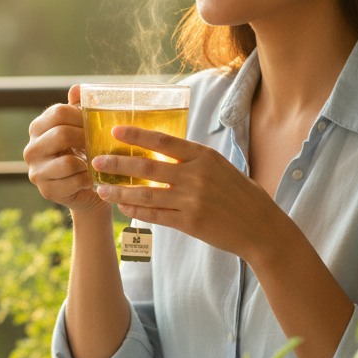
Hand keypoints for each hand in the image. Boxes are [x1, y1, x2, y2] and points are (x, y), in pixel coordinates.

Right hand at [24, 85, 108, 215]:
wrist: (85, 188)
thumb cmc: (83, 153)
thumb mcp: (81, 128)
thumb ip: (79, 108)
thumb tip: (77, 88)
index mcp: (38, 128)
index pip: (59, 112)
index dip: (81, 116)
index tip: (94, 124)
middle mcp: (31, 149)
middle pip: (61, 134)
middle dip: (86, 139)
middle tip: (99, 143)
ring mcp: (36, 171)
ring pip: (67, 162)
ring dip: (87, 162)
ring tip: (96, 162)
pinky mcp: (46, 190)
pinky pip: (73, 181)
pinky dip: (87, 179)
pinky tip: (91, 178)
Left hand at [91, 125, 277, 258]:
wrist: (260, 226)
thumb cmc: (240, 194)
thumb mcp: (219, 167)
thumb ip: (192, 160)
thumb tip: (160, 152)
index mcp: (203, 156)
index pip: (162, 141)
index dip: (136, 135)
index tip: (115, 131)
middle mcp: (196, 176)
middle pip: (147, 167)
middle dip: (118, 164)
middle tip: (97, 160)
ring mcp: (192, 200)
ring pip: (147, 194)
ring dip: (120, 191)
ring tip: (101, 189)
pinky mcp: (190, 223)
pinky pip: (156, 215)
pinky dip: (137, 210)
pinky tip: (123, 206)